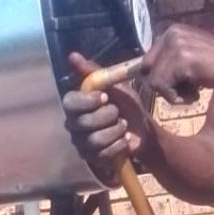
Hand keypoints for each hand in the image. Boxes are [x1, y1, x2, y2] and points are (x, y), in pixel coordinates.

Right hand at [62, 53, 155, 179]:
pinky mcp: (92, 158)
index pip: (70, 103)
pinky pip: (102, 154)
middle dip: (108, 117)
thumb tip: (72, 55)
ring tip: (124, 126)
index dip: (88, 101)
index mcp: (76, 105)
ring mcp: (81, 143)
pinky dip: (119, 145)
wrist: (144, 130)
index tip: (105, 97)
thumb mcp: (114, 85)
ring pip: (94, 140)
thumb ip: (93, 72)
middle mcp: (73, 124)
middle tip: (119, 113)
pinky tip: (125, 140)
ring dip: (116, 132)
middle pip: (83, 123)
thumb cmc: (127, 106)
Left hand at [142, 24, 213, 103]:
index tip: (180, 84)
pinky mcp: (182, 60)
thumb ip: (171, 61)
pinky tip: (197, 94)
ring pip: (154, 81)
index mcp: (173, 31)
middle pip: (146, 71)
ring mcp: (176, 45)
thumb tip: (142, 74)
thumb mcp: (194, 58)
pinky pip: (162, 88)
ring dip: (173, 94)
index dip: (159, 78)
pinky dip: (178, 98)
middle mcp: (172, 33)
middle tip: (188, 88)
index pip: (146, 61)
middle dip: (164, 86)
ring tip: (195, 90)